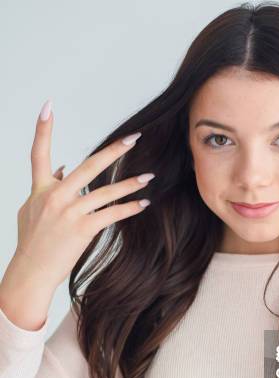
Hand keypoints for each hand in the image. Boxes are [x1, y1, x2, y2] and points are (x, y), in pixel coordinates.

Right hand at [15, 99, 154, 289]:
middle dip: (113, 151)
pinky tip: (142, 204)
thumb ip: (47, 187)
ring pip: (105, 191)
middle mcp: (54, 196)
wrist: (31, 271)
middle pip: (87, 166)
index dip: (43, 129)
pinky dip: (128, 209)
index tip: (49, 106)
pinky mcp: (82, 229)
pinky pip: (111, 214)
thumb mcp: (31, 211)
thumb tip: (63, 168)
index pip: (39, 154)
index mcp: (40, 189)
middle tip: (133, 139)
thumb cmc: (32, 242)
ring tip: (149, 176)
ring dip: (130, 184)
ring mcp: (69, 212)